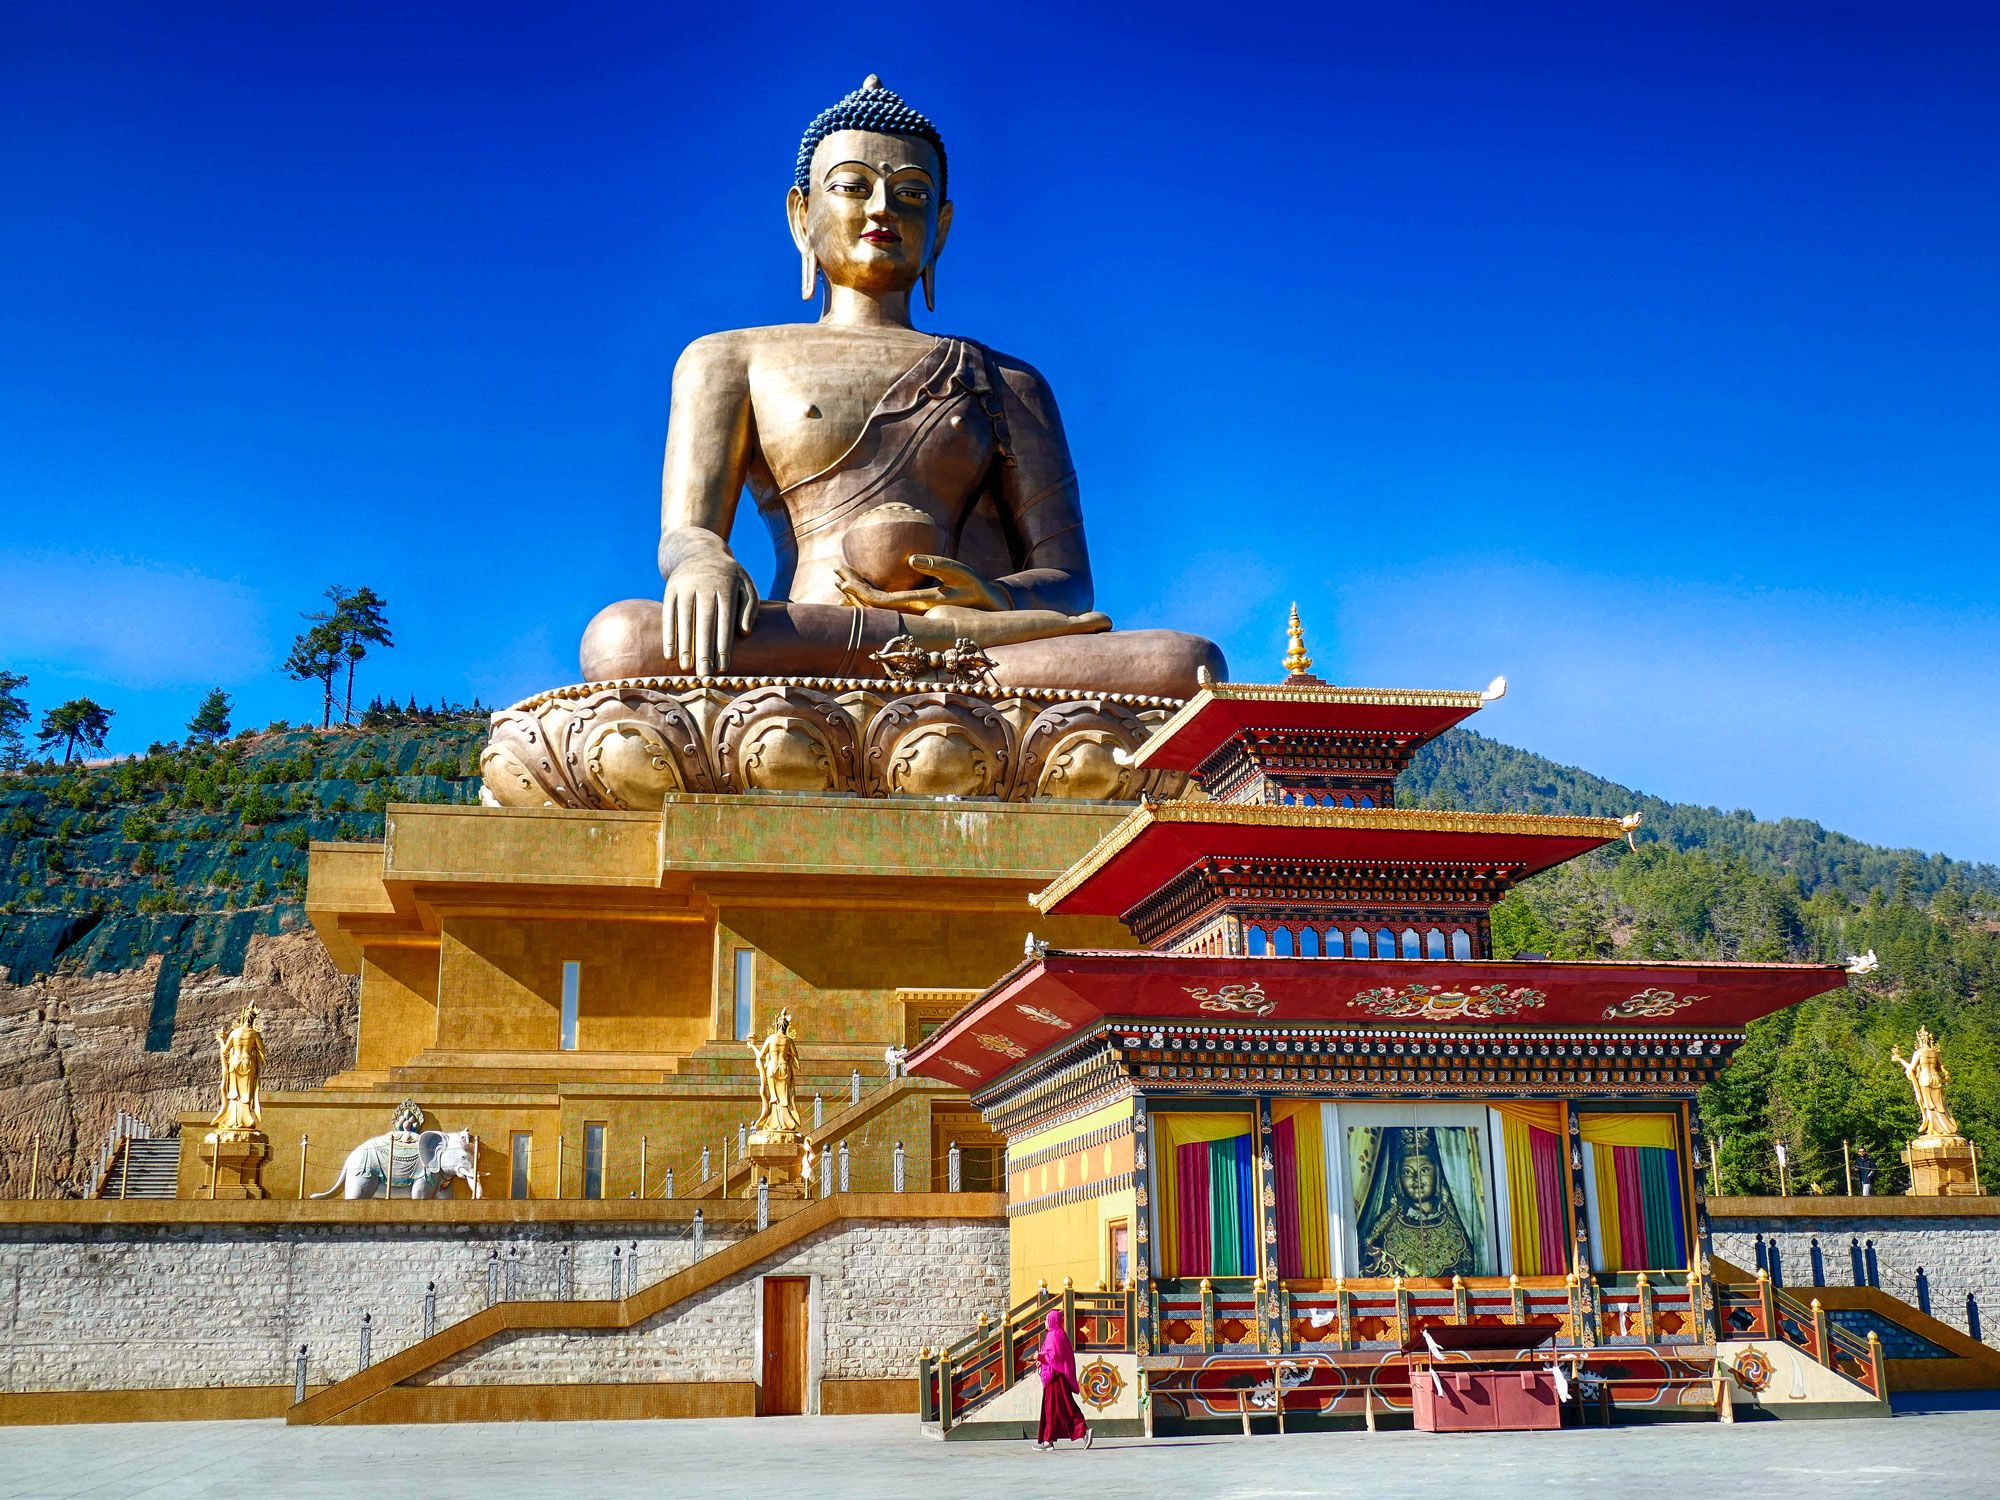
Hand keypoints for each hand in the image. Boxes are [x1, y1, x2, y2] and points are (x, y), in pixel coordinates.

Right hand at [663, 551, 758, 674]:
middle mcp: (704, 586)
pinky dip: (668, 635)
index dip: (724, 644)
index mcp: (725, 586)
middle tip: (705, 675)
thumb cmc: (728, 576)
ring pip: (684, 620)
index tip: (724, 666)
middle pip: (704, 622)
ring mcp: (684, 587)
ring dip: (685, 645)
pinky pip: (668, 615)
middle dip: (704, 650)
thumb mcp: (746, 585)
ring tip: (687, 668)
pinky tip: (670, 654)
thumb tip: (744, 632)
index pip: (725, 620)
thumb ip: (750, 607)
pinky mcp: (669, 590)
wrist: (698, 550)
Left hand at [835, 554, 1012, 614]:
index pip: (879, 602)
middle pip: (872, 607)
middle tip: (836, 570)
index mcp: (917, 604)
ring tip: (841, 580)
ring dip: (858, 595)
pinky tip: (859, 594)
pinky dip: (869, 601)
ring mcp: (912, 613)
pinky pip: (885, 609)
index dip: (859, 590)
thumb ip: (937, 565)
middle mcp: (911, 613)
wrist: (989, 608)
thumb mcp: (960, 572)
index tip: (844, 576)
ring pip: (877, 610)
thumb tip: (910, 558)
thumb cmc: (975, 587)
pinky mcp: (915, 609)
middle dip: (852, 589)